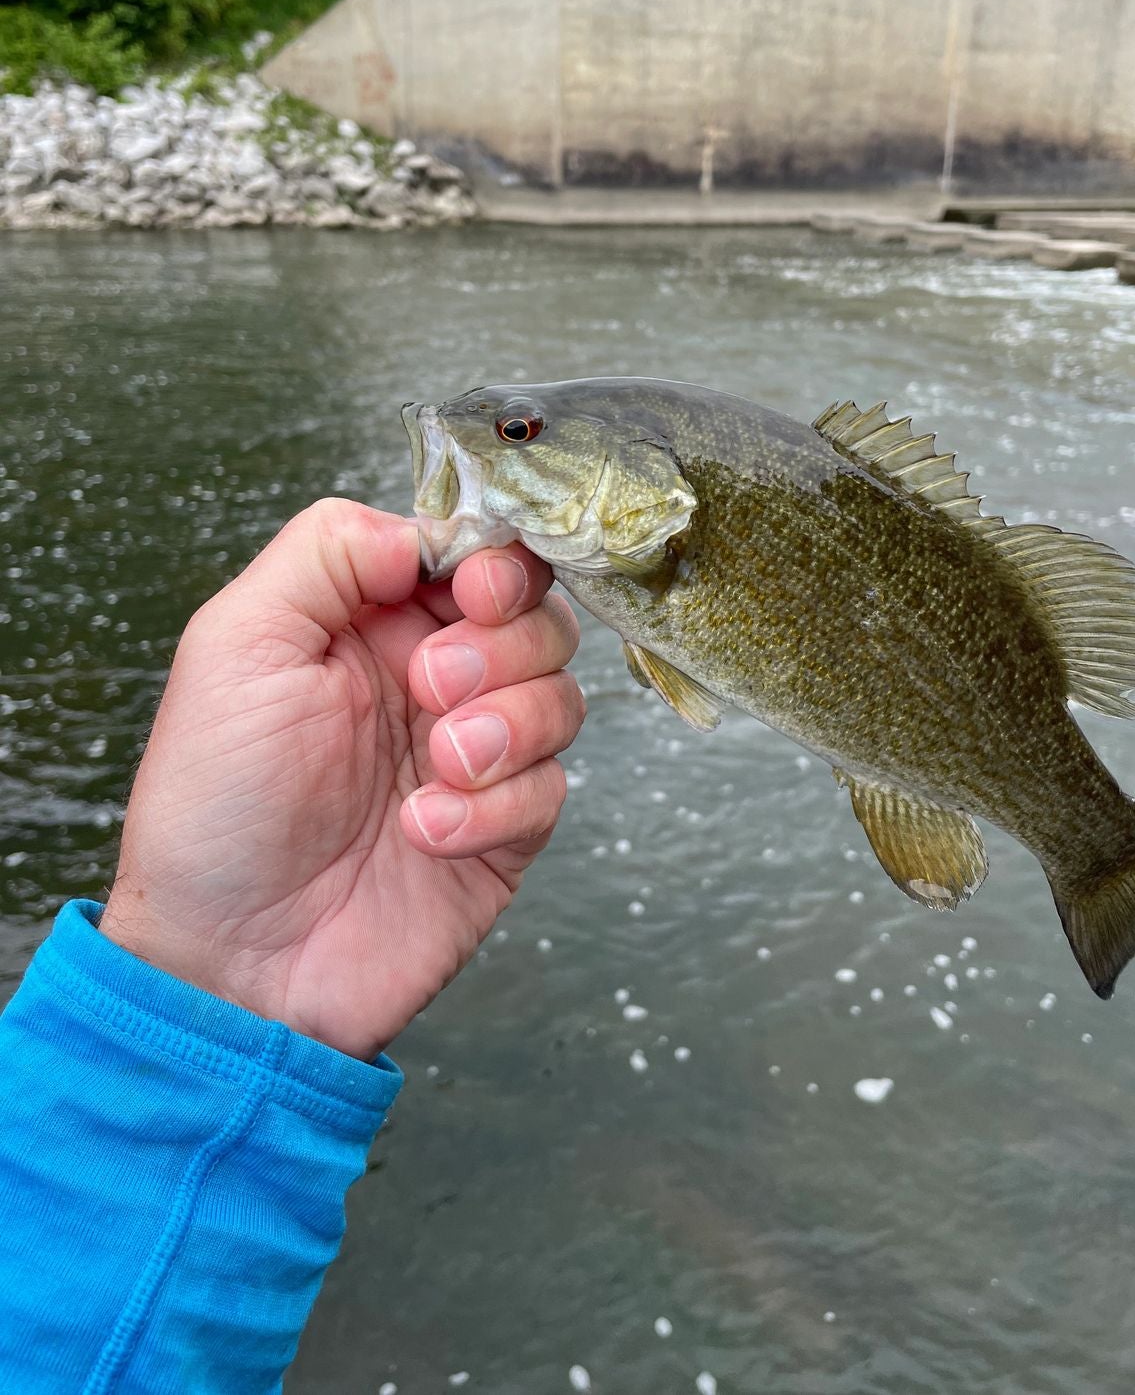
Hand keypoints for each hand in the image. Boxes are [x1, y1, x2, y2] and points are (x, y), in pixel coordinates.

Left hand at [100, 499, 585, 1059]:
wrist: (229, 963)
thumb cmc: (213, 806)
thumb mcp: (236, 644)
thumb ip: (327, 553)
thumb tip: (424, 530)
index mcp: (371, 623)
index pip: (475, 556)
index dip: (493, 563)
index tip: (471, 592)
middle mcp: (430, 681)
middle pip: (537, 616)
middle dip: (501, 645)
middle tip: (431, 689)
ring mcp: (473, 758)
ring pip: (561, 697)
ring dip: (505, 726)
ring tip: (433, 768)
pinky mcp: (503, 833)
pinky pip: (551, 790)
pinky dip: (496, 807)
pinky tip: (425, 832)